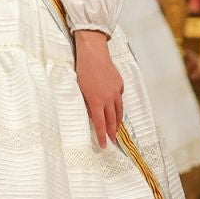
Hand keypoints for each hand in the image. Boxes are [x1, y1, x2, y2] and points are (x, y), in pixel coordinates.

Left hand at [74, 30, 123, 148]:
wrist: (93, 53)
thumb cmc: (82, 70)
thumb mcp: (79, 89)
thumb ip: (85, 103)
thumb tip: (90, 114)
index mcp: (96, 102)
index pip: (100, 124)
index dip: (102, 136)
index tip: (104, 145)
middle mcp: (109, 98)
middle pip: (113, 120)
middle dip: (112, 132)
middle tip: (112, 141)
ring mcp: (116, 91)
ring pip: (119, 110)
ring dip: (118, 120)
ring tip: (116, 128)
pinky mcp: (119, 83)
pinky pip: (120, 97)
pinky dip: (117, 104)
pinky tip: (115, 106)